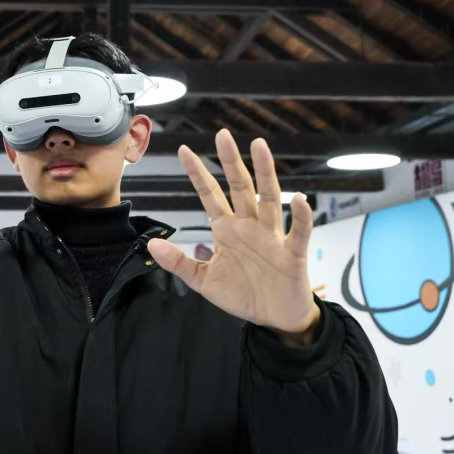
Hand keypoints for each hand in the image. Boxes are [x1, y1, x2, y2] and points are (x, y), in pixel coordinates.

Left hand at [147, 129, 320, 340]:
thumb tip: (152, 244)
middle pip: (240, 187)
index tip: (184, 151)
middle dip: (230, 161)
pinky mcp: (292, 253)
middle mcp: (249, 226)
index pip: (210, 195)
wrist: (274, 318)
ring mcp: (271, 237)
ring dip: (266, 173)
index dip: (197, 174)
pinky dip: (301, 216)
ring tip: (260, 148)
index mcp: (227, 229)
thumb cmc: (244, 294)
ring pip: (269, 199)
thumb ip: (180, 262)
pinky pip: (298, 231)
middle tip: (222, 135)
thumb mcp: (203, 280)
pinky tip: (299, 199)